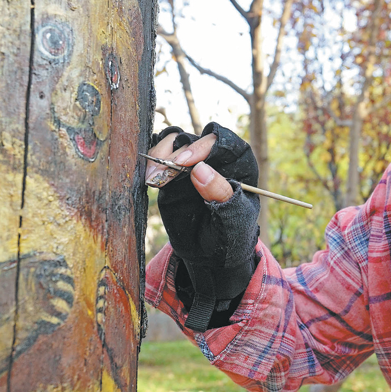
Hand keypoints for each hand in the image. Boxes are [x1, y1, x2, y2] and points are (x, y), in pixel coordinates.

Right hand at [145, 123, 259, 330]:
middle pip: (195, 138)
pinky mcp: (172, 172)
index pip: (223, 141)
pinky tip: (151, 178)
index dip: (204, 146)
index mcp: (239, 163)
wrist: (210, 253)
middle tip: (167, 169)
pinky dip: (152, 161)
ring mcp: (192, 164)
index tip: (186, 162)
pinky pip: (160, 156)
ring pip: (175, 142)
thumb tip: (200, 169)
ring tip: (154, 178)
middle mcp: (215, 158)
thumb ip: (220, 193)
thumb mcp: (232, 219)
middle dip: (178, 150)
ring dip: (162, 154)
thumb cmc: (230, 234)